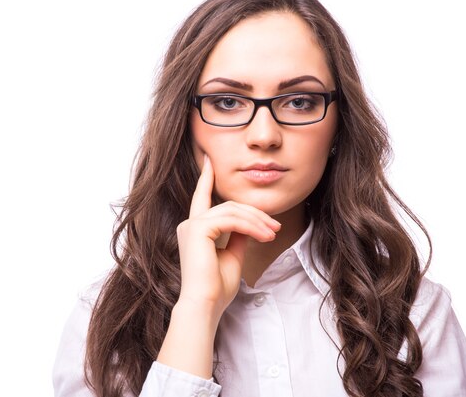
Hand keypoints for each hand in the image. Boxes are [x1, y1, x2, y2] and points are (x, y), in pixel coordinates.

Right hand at [175, 155, 280, 316]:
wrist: (205, 305)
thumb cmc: (216, 289)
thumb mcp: (232, 257)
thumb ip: (238, 237)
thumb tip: (249, 225)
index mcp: (195, 230)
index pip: (202, 198)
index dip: (206, 178)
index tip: (209, 160)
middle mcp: (189, 224)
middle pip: (228, 206)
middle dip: (255, 214)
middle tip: (276, 227)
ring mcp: (192, 225)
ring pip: (232, 210)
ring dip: (257, 221)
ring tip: (274, 233)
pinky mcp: (198, 228)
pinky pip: (231, 219)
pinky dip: (251, 226)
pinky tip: (264, 235)